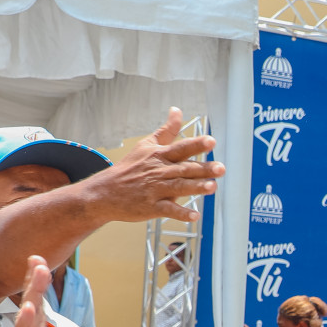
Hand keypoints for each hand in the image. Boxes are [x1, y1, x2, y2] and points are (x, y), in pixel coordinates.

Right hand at [87, 108, 224, 222]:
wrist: (105, 192)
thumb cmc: (129, 168)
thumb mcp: (146, 145)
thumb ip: (167, 130)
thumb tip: (177, 110)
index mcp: (160, 156)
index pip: (181, 148)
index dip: (196, 145)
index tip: (211, 141)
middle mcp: (160, 172)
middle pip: (184, 169)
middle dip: (203, 169)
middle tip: (221, 168)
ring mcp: (156, 190)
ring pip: (179, 188)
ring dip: (196, 188)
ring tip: (212, 187)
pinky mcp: (152, 207)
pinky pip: (169, 210)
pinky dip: (181, 214)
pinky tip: (195, 216)